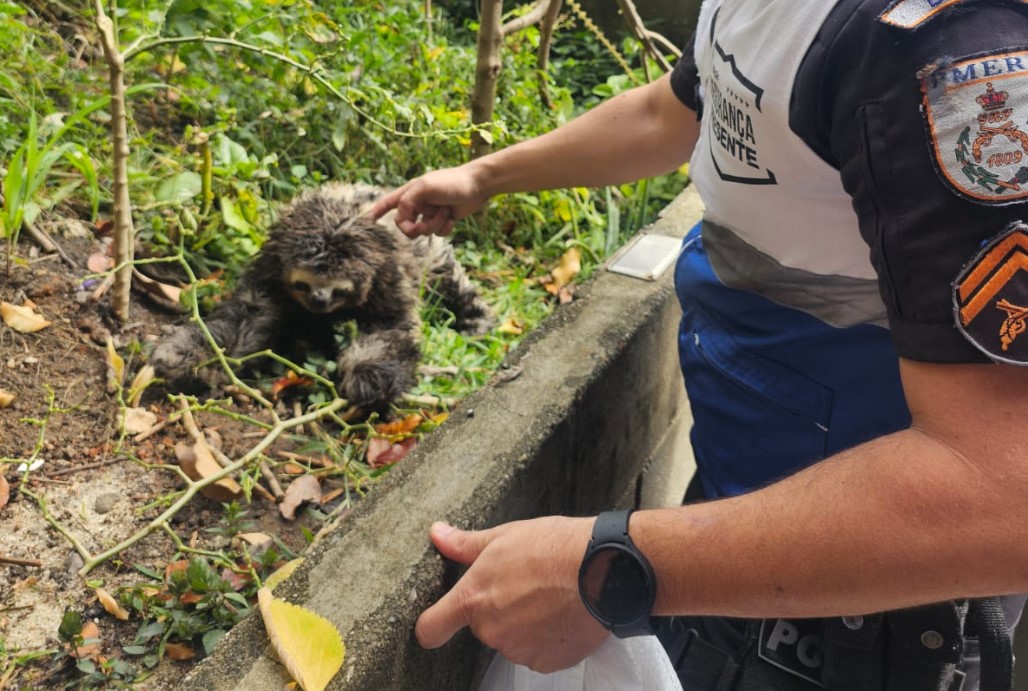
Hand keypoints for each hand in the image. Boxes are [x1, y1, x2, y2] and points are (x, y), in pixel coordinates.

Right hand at [368, 166, 489, 237]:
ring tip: (445, 213)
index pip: (388, 202)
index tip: (367, 220)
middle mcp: (418, 202)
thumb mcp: (425, 187)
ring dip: (433, 225)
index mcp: (411, 192)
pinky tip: (452, 218)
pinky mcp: (443, 219)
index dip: (377, 211)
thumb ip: (408, 200)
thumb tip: (402, 217)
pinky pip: (437, 233)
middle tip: (421, 227)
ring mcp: (431, 212)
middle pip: (404, 224)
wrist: (478, 185)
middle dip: (413, 228)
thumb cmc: (452, 182)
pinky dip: (443, 228)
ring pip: (422, 230)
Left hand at [416, 517, 609, 672]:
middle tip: (524, 585)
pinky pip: (539, 651)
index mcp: (473, 599)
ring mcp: (519, 650)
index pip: (431, 628)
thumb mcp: (504, 535)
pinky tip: (562, 612)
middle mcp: (491, 631)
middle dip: (498, 609)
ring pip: (513, 639)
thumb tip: (437, 533)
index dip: (431, 626)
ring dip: (524, 624)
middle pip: (483, 627)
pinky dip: (548, 637)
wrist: (601, 570)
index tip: (436, 622)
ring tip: (549, 596)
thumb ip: (464, 543)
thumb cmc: (553, 548)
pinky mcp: (547, 661)